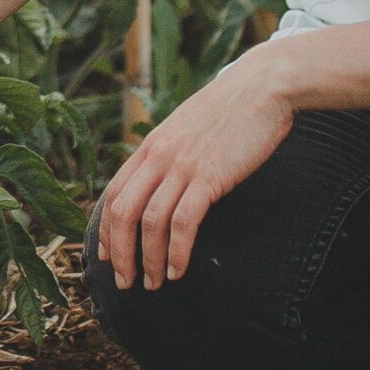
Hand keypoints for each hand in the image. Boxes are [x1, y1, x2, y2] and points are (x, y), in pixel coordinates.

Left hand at [96, 46, 298, 291]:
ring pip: (150, 222)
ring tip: (153, 284)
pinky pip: (182, 223)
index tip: (106, 257)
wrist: (263, 85)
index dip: (106, 230)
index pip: (114, 193)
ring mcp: (182, 165)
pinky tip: (177, 270)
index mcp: (151, 146)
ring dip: (148, 260)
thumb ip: (172, 153)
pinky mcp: (209, 176)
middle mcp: (158, 156)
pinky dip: (176, 252)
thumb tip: (165, 181)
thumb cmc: (232, 109)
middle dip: (119, 253)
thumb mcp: (189, 128)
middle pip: (122, 212)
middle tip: (124, 283)